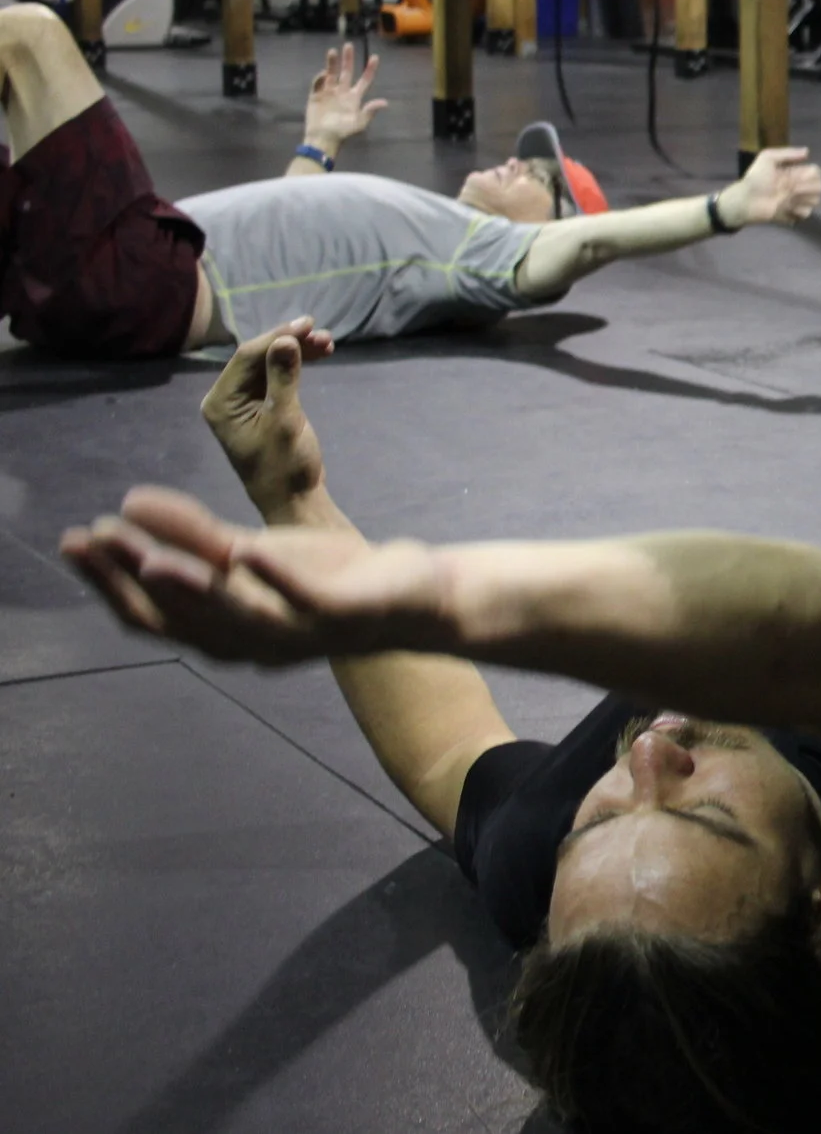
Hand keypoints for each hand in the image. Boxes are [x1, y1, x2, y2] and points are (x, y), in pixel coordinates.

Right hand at [59, 487, 441, 664]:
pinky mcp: (343, 613)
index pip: (152, 615)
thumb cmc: (328, 575)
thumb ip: (195, 537)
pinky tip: (248, 550)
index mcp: (226, 631)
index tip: (74, 543)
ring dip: (193, 589)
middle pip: (181, 619)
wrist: (415, 594)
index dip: (108, 582)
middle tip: (93, 543)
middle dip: (132, 582)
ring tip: (153, 560)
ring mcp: (300, 632)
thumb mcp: (253, 551)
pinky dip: (275, 578)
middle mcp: (254, 643)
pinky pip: (305, 599)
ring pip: (236, 617)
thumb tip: (127, 509)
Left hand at [201, 318, 334, 515]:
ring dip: (296, 352)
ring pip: (269, 365)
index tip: (309, 325)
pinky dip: (297, 366)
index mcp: (220, 402)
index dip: (278, 336)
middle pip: (257, 357)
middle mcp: (226, 399)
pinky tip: (318, 355)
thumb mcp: (285, 421)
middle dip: (289, 342)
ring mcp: (242, 403)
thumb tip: (286, 339)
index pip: (246, 357)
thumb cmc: (285, 467)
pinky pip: (276, 377)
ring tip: (327, 344)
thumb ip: (283, 378)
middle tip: (323, 334)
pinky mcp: (261, 408)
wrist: (294, 501)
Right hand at [303, 42, 386, 151]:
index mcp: (355, 98)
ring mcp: (329, 93)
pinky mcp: (316, 95)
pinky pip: (318, 83)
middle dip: (348, 59)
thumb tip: (384, 102)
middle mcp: (343, 92)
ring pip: (331, 74)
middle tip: (349, 45)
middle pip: (347, 72)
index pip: (364, 80)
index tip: (375, 57)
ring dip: (332, 63)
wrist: (323, 138)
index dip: (369, 69)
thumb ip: (369, 111)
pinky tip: (323, 74)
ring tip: (333, 51)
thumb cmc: (343, 133)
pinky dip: (320, 77)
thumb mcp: (359, 123)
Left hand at [719, 147, 820, 228]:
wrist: (746, 199)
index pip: (816, 171)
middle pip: (820, 186)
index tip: (799, 176)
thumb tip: (808, 152)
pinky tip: (786, 208)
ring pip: (816, 200)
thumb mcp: (768, 157)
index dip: (813, 174)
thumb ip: (788, 153)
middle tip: (793, 189)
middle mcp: (799, 187)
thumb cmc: (756, 178)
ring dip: (804, 199)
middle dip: (810, 187)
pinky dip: (799, 210)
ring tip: (789, 199)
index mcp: (795, 172)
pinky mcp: (793, 215)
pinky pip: (807, 213)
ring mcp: (797, 201)